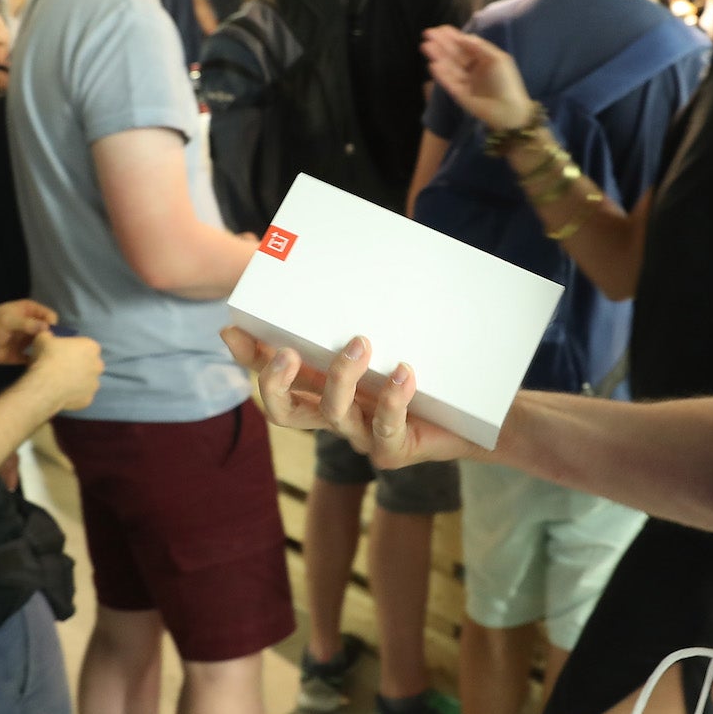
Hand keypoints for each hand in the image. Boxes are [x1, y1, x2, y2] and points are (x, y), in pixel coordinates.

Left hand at [0, 299, 57, 365]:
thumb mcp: (7, 320)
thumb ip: (27, 323)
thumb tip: (47, 327)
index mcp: (30, 311)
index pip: (50, 316)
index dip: (52, 325)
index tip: (49, 335)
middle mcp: (32, 325)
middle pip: (50, 331)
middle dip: (53, 339)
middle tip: (51, 349)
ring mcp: (28, 340)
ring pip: (45, 345)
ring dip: (47, 351)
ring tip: (48, 358)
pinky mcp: (22, 355)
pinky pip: (35, 358)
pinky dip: (38, 361)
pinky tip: (38, 364)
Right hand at [28, 332, 103, 413]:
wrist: (46, 384)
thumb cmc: (47, 357)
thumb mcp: (43, 338)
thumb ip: (49, 336)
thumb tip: (47, 336)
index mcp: (91, 347)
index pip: (86, 346)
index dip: (74, 350)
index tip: (62, 353)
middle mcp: (98, 365)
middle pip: (90, 364)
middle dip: (80, 366)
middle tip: (63, 368)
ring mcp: (95, 384)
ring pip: (88, 381)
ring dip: (78, 381)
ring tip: (61, 383)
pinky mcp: (89, 400)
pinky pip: (82, 396)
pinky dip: (74, 395)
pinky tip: (62, 394)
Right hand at [220, 327, 476, 468]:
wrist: (480, 412)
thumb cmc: (432, 368)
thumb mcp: (395, 335)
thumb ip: (364, 311)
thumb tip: (350, 264)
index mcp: (325, 385)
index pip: (273, 376)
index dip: (248, 358)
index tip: (232, 328)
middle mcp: (337, 413)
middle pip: (284, 412)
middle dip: (275, 383)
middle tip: (288, 353)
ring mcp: (363, 435)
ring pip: (333, 416)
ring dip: (341, 376)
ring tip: (361, 342)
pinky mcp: (394, 449)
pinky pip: (384, 427)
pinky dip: (392, 398)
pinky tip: (405, 371)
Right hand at [422, 27, 536, 132]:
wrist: (509, 110)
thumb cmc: (506, 82)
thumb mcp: (497, 58)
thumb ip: (480, 47)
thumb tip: (463, 37)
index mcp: (482, 59)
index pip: (464, 45)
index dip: (453, 36)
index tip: (440, 29)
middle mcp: (472, 69)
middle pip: (454, 54)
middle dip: (441, 44)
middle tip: (427, 34)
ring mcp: (464, 81)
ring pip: (449, 66)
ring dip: (438, 56)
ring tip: (426, 46)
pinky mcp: (459, 94)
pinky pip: (448, 82)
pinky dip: (441, 74)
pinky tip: (433, 65)